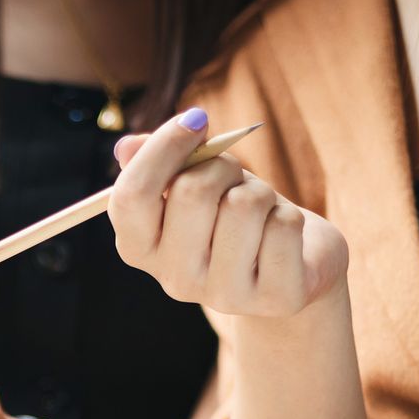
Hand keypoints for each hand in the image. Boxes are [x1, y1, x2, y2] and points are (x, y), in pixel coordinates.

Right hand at [110, 109, 347, 317]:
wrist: (291, 262)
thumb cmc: (232, 213)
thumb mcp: (194, 180)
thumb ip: (160, 161)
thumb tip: (127, 147)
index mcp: (140, 248)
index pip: (132, 195)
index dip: (164, 146)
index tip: (197, 119)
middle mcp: (175, 279)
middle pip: (192, 191)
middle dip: (222, 165)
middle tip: (234, 178)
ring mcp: (224, 294)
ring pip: (244, 205)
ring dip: (261, 191)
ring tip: (260, 210)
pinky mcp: (274, 298)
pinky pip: (283, 226)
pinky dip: (289, 216)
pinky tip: (281, 234)